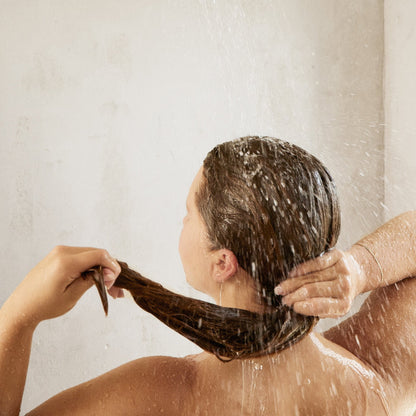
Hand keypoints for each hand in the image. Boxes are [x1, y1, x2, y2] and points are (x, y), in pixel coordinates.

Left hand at [6, 246, 121, 326]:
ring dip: (100, 267)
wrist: (22, 307)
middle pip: (96, 253)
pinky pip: (81, 256)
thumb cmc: (44, 305)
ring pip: (90, 254)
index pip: (99, 255)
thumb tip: (108, 272)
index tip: (115, 280)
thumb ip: (92, 280)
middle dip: (108, 268)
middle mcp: (62, 252)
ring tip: (105, 285)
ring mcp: (59, 252)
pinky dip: (90, 265)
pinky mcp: (58, 255)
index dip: (112, 265)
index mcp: (66, 262)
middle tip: (112, 287)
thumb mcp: (72, 295)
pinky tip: (94, 278)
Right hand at [274, 249, 364, 317]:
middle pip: (313, 290)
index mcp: (344, 304)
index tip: (292, 307)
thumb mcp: (333, 305)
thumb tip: (296, 308)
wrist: (357, 271)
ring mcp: (342, 271)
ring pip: (312, 277)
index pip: (322, 306)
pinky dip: (302, 269)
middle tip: (281, 299)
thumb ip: (318, 309)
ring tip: (281, 288)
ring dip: (293, 283)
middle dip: (294, 295)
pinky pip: (316, 263)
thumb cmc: (339, 291)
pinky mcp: (338, 257)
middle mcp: (345, 287)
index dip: (306, 307)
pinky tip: (292, 274)